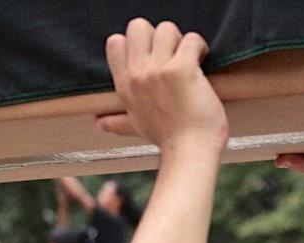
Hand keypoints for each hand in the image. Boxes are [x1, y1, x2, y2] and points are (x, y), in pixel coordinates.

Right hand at [98, 19, 227, 154]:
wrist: (190, 153)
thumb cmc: (170, 141)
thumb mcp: (137, 127)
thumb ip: (118, 121)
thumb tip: (99, 124)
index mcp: (125, 84)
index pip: (116, 42)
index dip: (137, 44)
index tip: (154, 58)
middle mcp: (138, 74)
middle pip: (139, 27)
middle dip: (160, 36)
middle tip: (175, 55)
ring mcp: (159, 70)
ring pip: (167, 29)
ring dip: (182, 41)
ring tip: (192, 59)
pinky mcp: (182, 69)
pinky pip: (192, 40)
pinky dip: (200, 47)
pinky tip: (203, 61)